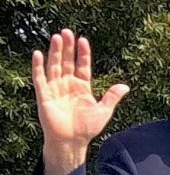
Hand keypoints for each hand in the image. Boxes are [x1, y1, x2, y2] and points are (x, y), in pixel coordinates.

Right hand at [32, 30, 128, 174]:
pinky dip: (38, 66)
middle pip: (67, 61)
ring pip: (54, 66)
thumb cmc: (87, 128)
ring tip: (56, 37)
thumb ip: (112, 97)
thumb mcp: (103, 111)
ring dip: (55, 52)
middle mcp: (68, 84)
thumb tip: (125, 86)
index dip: (83, 53)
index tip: (83, 40)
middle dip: (67, 47)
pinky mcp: (44, 95)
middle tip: (67, 32)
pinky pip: (40, 78)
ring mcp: (55, 88)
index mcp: (82, 87)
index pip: (83, 66)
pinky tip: (38, 54)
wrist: (72, 142)